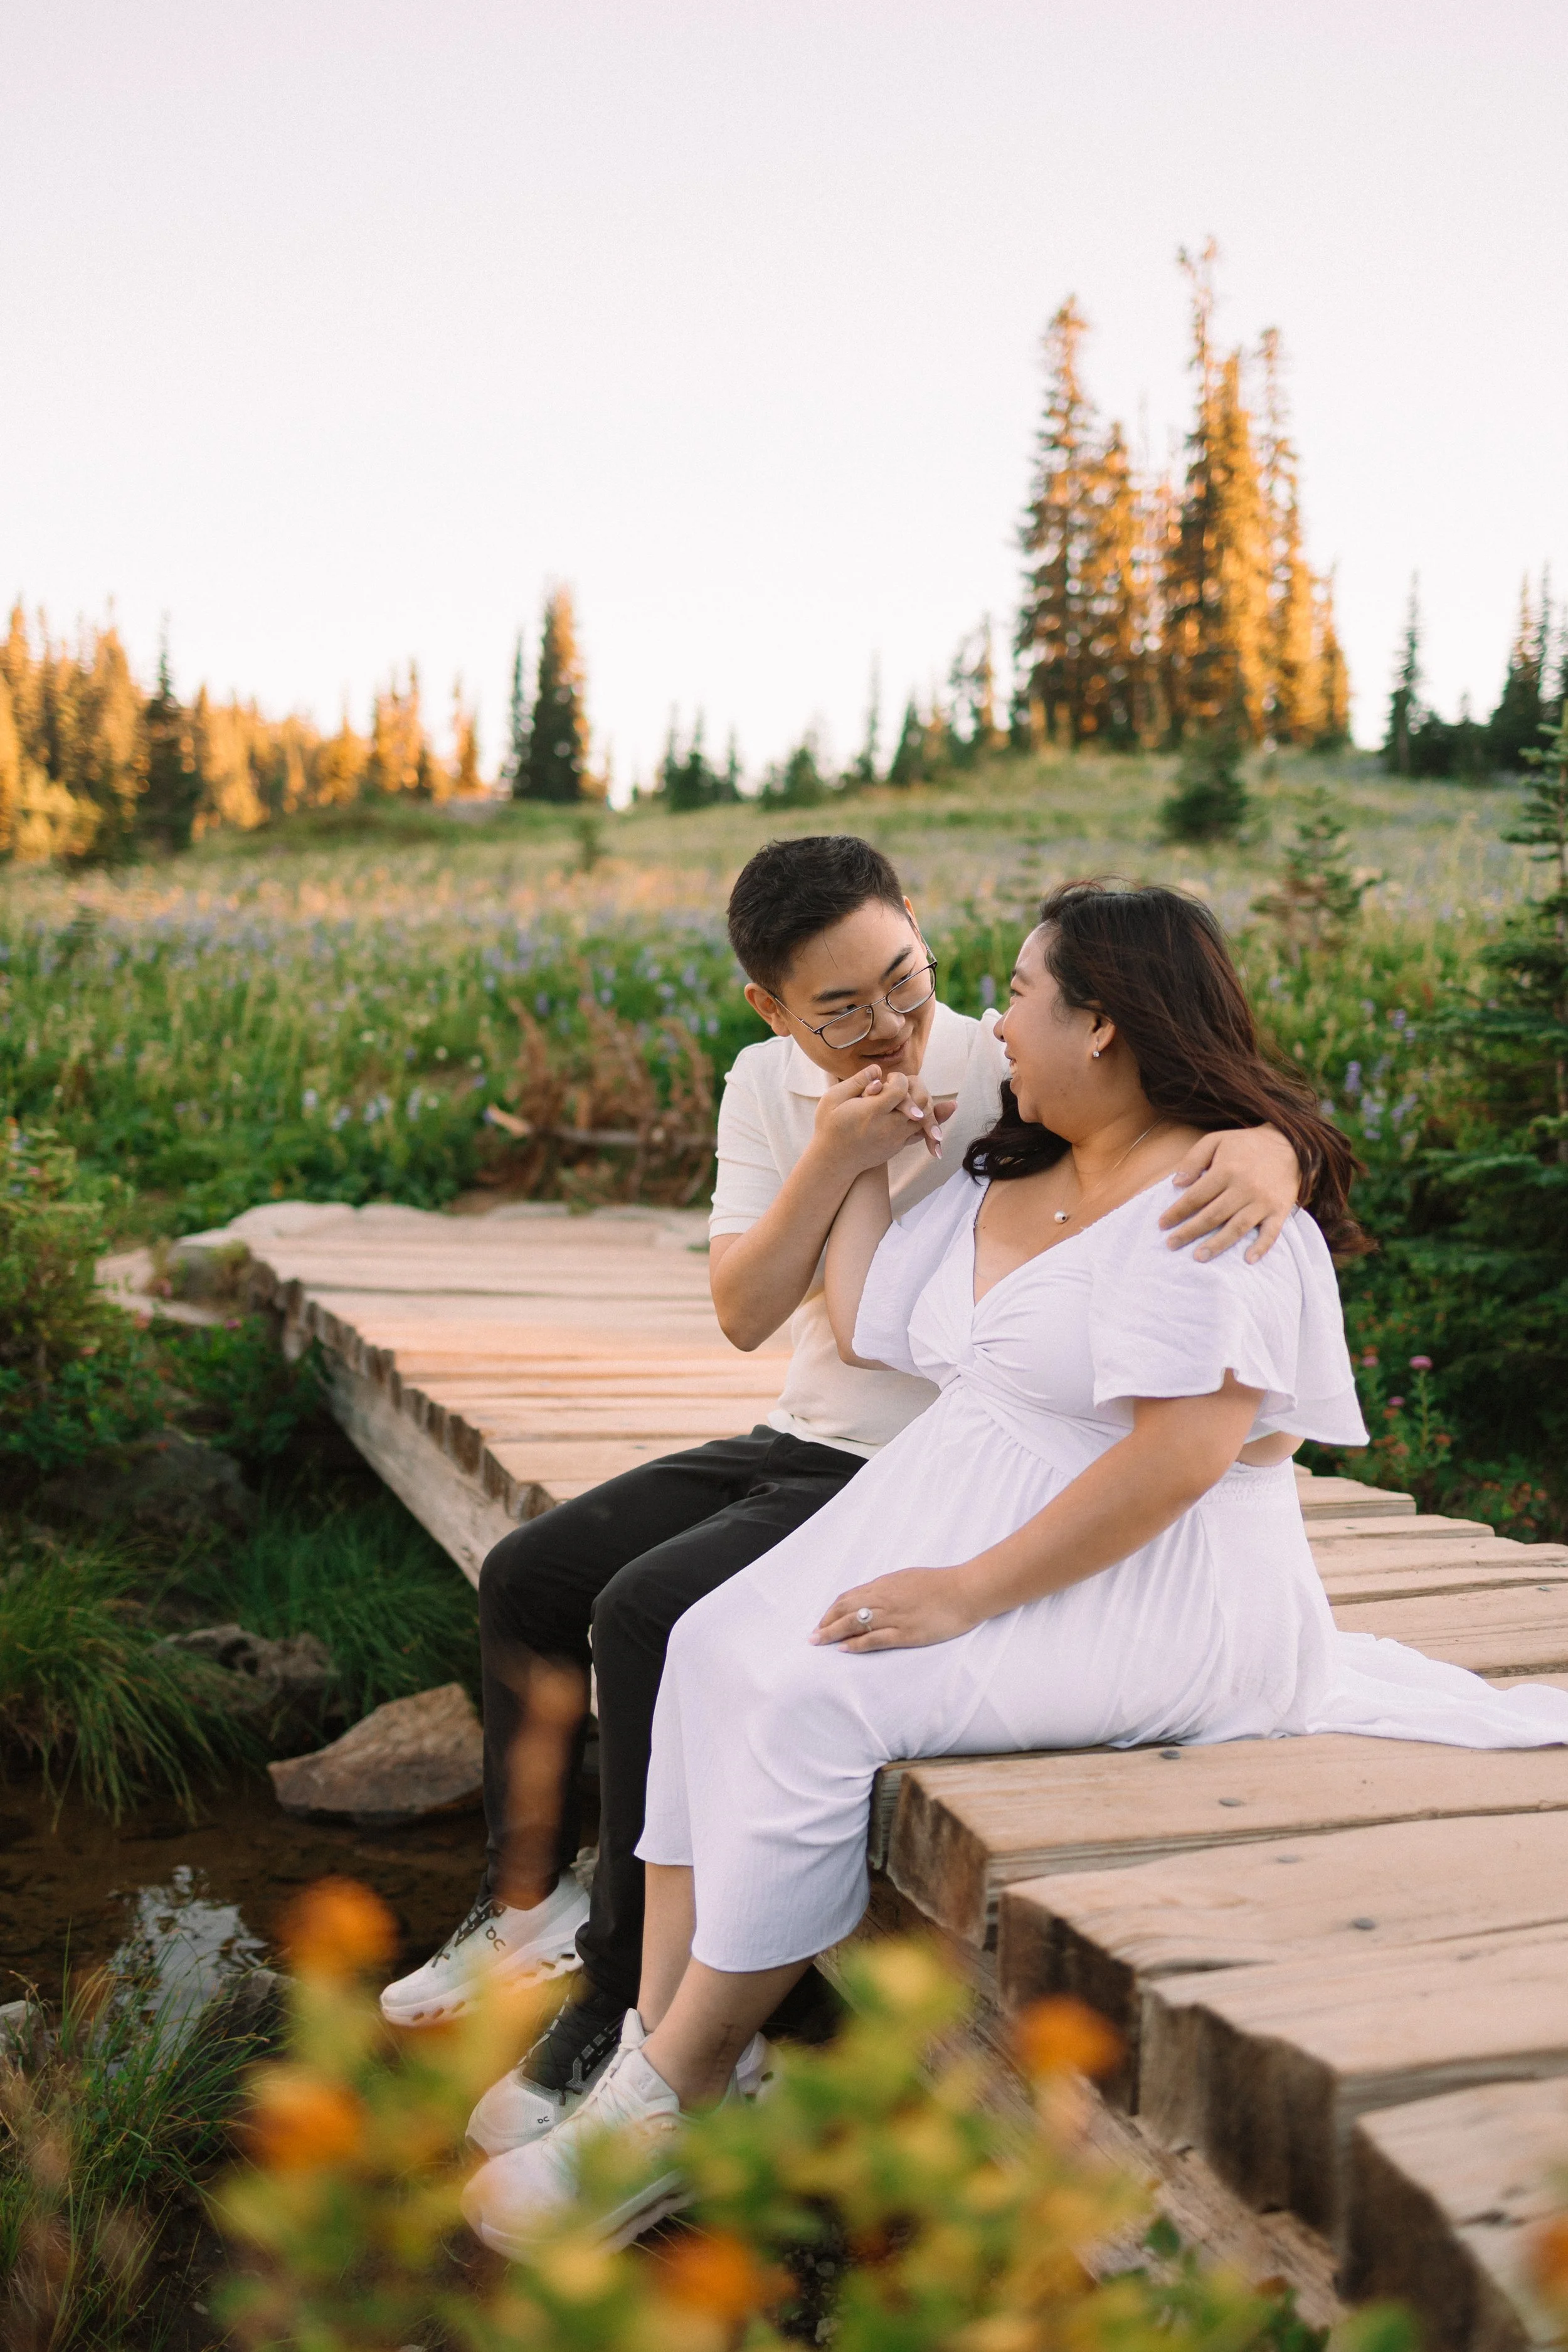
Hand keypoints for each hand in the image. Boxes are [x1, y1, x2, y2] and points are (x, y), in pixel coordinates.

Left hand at [810, 1565, 976, 1651]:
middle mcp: (884, 1599)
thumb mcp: (907, 1578)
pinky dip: (856, 1644)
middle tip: (812, 1636)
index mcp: (884, 1585)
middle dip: (826, 1623)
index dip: (832, 1610)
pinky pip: (875, 1639)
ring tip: (818, 1642)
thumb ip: (888, 1588)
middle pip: (846, 1609)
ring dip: (833, 1633)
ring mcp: (894, 1616)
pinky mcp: (906, 1633)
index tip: (823, 1621)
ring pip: (855, 1624)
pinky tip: (844, 1649)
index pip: (849, 1597)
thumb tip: (872, 1596)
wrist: (965, 1590)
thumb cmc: (940, 1583)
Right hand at [812, 1066, 942, 1173]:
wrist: (834, 1161)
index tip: (886, 1080)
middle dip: (915, 1087)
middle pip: (919, 1101)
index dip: (897, 1079)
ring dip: (928, 1103)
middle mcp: (888, 1126)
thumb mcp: (832, 1099)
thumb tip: (877, 1070)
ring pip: (925, 1118)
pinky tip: (950, 1109)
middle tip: (900, 1086)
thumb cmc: (829, 1127)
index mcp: (871, 1112)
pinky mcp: (899, 1146)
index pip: (900, 1088)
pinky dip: (934, 1121)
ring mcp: (896, 1138)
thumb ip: (856, 1081)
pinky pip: (922, 1132)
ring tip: (947, 1100)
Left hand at [1159, 1124, 1300, 1262]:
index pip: (1196, 1196)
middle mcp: (1244, 1187)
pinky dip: (1261, 1247)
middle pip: (1212, 1215)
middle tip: (1171, 1245)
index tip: (1162, 1224)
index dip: (1177, 1211)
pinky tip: (1248, 1259)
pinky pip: (1271, 1232)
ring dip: (1217, 1245)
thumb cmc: (1246, 1144)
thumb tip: (1176, 1183)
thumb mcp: (1216, 1140)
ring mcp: (1263, 1201)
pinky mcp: (1280, 1210)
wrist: (1291, 1144)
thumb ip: (1194, 1159)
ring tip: (1199, 1257)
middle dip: (1189, 1232)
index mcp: (1227, 1169)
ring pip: (1237, 1228)